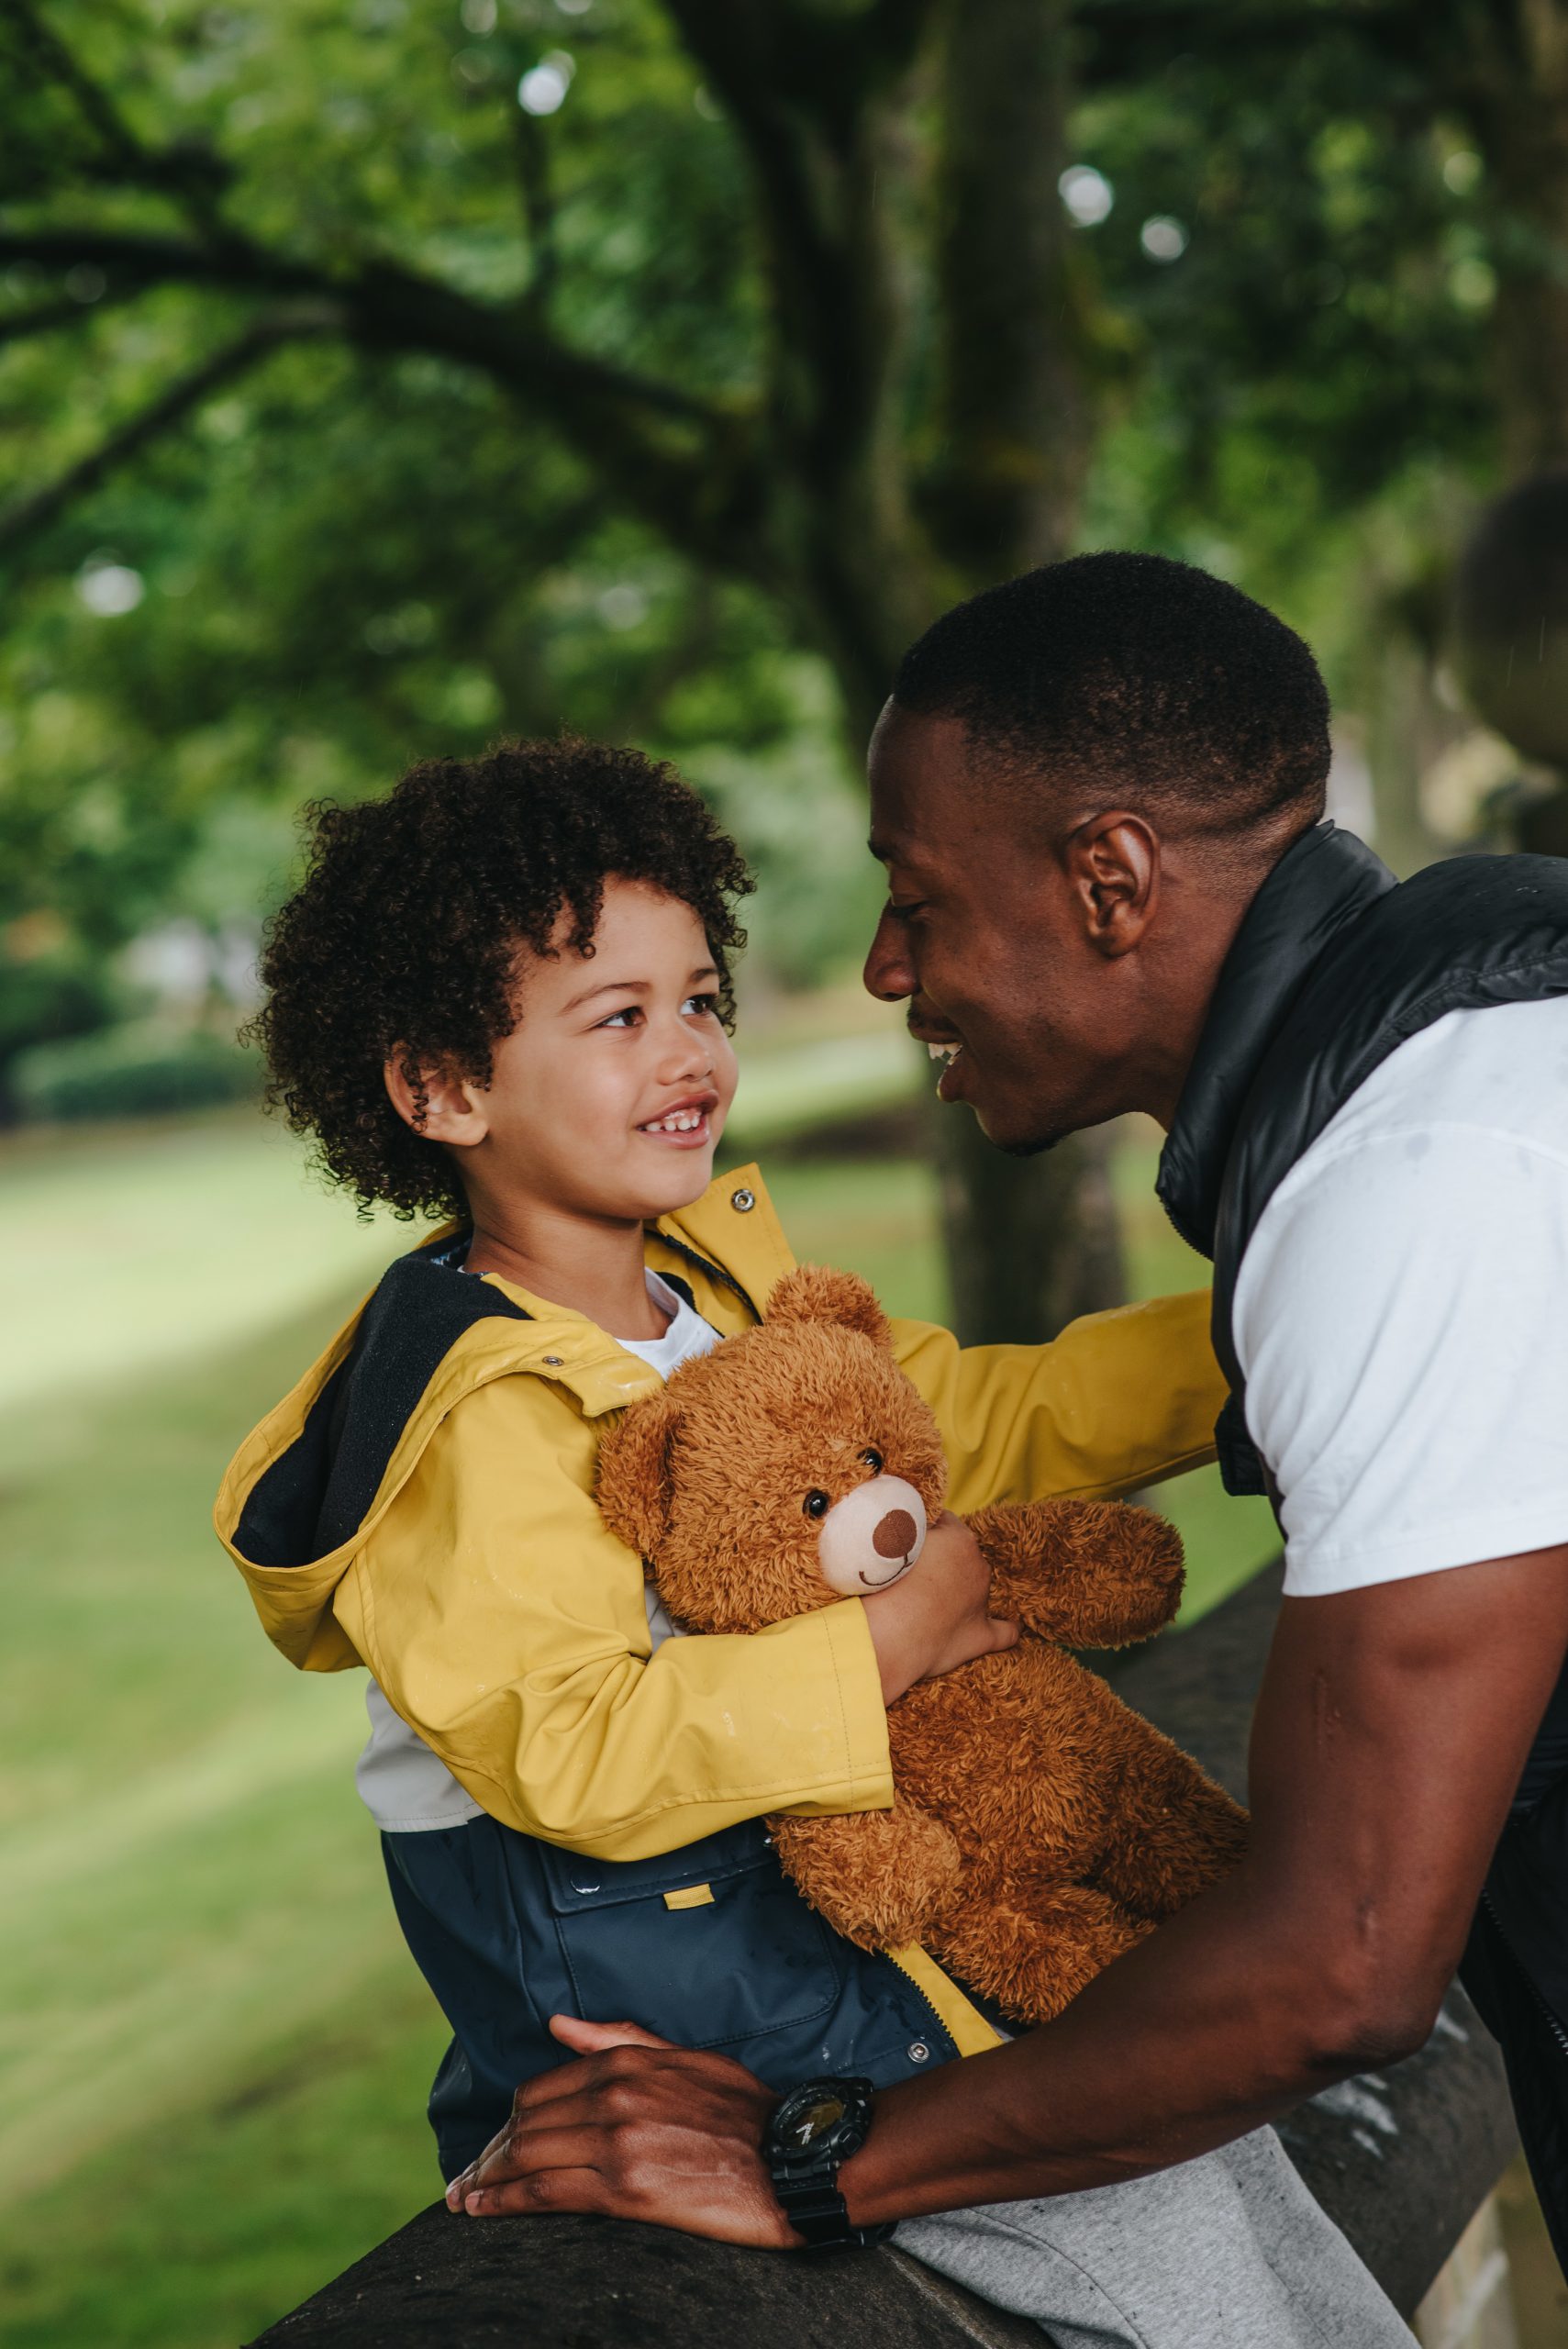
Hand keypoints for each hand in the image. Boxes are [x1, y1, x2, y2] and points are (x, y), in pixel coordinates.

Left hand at [445, 2014, 794, 2245]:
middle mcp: (614, 2095)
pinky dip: (506, 2203)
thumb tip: (559, 2024)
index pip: (541, 2090)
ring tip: (465, 2199)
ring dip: (486, 2180)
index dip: (507, 2122)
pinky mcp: (627, 2189)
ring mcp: (618, 2141)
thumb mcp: (687, 2057)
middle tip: (466, 2180)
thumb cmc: (746, 2111)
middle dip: (488, 2154)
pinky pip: (547, 2193)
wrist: (793, 2159)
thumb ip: (619, 2040)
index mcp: (626, 2062)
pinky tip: (485, 2212)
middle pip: (525, 2123)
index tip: (490, 2146)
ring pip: (527, 2157)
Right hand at [862, 1509, 1018, 1703]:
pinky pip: (1004, 1632)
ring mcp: (981, 1602)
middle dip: (944, 1561)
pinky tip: (1015, 1626)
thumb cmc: (886, 1583)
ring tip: (927, 1600)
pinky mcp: (980, 1635)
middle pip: (962, 1555)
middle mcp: (978, 1567)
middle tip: (912, 1573)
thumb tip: (911, 1529)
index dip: (928, 1531)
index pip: (947, 1523)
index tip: (910, 1541)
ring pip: (977, 1586)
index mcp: (960, 1540)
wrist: (887, 1632)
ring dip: (961, 1589)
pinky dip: (1008, 1628)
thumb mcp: (895, 1538)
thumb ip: (910, 1529)